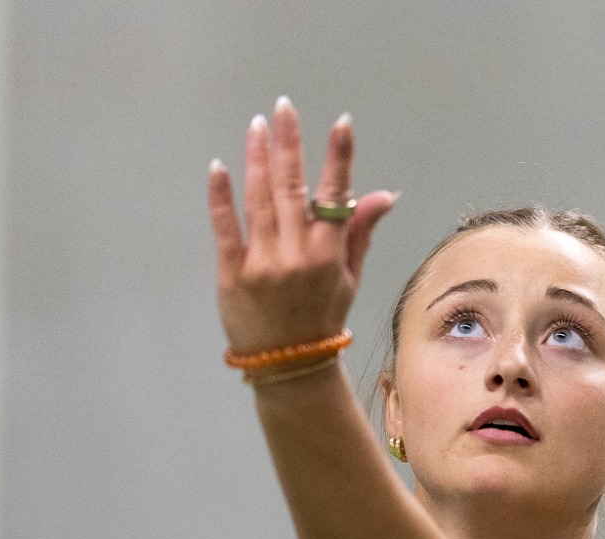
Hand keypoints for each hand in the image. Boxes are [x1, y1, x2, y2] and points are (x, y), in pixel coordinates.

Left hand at [208, 99, 397, 355]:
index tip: (341, 123)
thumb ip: (360, 232)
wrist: (287, 363)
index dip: (339, 158)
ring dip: (258, 159)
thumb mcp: (349, 277)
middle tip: (283, 108)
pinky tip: (220, 167)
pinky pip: (225, 227)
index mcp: (329, 255)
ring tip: (257, 127)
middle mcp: (297, 255)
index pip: (336, 196)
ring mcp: (263, 263)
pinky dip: (221, 196)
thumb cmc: (321, 317)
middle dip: (289, 144)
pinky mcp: (231, 273)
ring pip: (260, 200)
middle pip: (292, 188)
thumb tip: (385, 194)